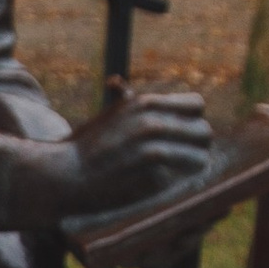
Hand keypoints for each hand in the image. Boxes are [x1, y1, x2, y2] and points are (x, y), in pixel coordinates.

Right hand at [66, 82, 212, 211]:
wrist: (64, 175)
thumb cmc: (83, 147)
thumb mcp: (106, 115)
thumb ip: (122, 99)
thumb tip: (116, 82)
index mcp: (145, 103)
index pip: (197, 105)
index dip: (192, 121)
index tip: (181, 135)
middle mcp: (152, 121)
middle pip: (204, 131)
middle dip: (197, 146)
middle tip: (184, 158)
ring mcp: (152, 147)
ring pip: (200, 156)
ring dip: (192, 167)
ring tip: (180, 175)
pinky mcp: (152, 174)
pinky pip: (183, 176)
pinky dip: (179, 182)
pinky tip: (166, 185)